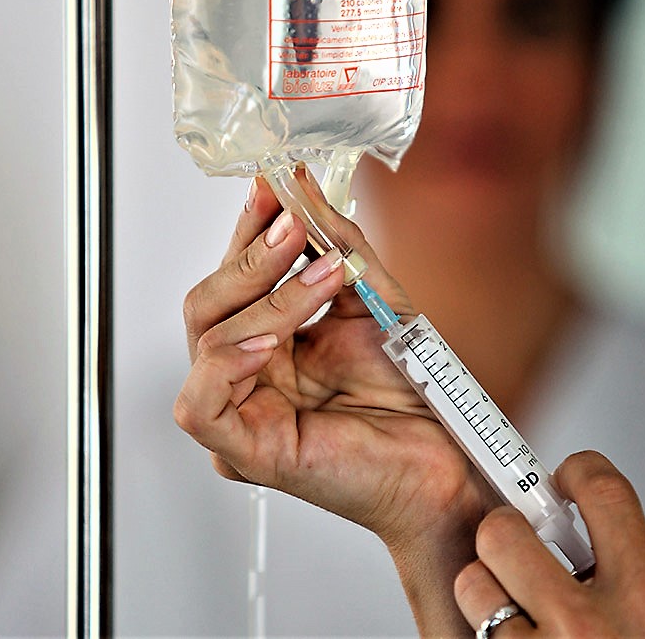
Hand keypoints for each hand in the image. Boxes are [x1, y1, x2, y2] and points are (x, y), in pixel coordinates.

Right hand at [174, 169, 499, 633]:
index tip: (275, 188)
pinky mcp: (243, 451)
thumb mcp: (373, 301)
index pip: (236, 278)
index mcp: (270, 341)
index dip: (249, 231)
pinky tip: (268, 344)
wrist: (444, 457)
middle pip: (207, 303)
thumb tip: (304, 188)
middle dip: (252, 258)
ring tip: (322, 279)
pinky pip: (200, 403)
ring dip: (266, 301)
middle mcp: (247, 374)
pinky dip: (229, 363)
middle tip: (293, 226)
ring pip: (210, 339)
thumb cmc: (409, 394)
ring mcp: (242, 411)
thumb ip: (338, 246)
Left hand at [454, 450, 644, 636]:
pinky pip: (461, 627)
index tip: (566, 473)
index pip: (604, 493)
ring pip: (471, 579)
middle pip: (505, 528)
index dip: (579, 470)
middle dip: (505, 534)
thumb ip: (628, 585)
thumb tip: (597, 540)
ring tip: (511, 614)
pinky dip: (473, 630)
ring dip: (485, 591)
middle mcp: (587, 626)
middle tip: (518, 556)